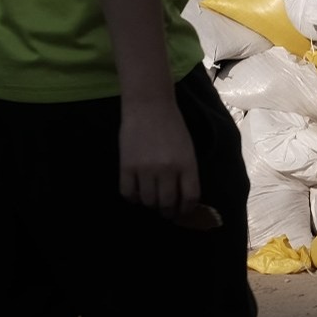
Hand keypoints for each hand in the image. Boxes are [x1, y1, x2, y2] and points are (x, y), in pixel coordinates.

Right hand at [119, 94, 200, 219]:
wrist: (148, 105)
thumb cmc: (172, 125)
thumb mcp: (187, 148)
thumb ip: (186, 172)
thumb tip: (182, 197)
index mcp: (187, 164)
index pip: (190, 197)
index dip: (186, 209)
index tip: (182, 211)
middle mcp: (167, 169)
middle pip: (167, 203)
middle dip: (167, 212)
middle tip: (165, 211)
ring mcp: (145, 169)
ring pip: (147, 201)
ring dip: (150, 205)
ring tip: (150, 200)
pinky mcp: (126, 166)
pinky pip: (128, 193)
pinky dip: (132, 198)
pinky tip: (136, 193)